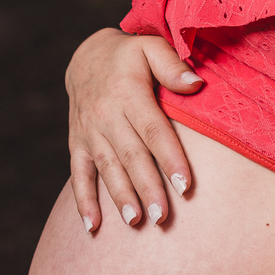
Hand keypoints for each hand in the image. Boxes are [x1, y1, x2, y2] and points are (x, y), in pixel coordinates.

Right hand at [66, 28, 203, 232]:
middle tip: (163, 217)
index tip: (185, 185)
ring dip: (121, 197)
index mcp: (128, 93)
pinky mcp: (77, 144)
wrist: (86, 57)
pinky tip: (93, 226)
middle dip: (147, 187)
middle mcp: (106, 115)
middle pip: (131, 155)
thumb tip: (197, 84)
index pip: (152, 129)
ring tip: (136, 222)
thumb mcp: (151, 47)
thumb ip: (172, 65)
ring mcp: (89, 132)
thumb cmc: (129, 55)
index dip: (169, 157)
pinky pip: (79, 174)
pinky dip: (84, 201)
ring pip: (107, 168)